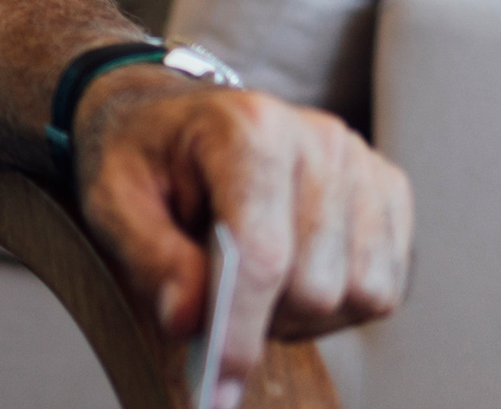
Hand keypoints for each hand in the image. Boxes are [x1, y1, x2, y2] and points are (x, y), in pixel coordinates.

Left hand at [76, 73, 412, 403]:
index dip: (240, 328)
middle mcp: (319, 138)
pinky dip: (338, 304)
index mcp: (247, 127)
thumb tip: (188, 320)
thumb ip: (150, 259)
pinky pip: (383, 289)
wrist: (175, 119)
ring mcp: (361, 163)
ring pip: (358, 295)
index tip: (219, 383)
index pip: (261, 254)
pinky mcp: (388, 192)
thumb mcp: (112, 200)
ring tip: (252, 282)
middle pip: (313, 285)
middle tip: (215, 300)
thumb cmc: (144, 157)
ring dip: (301, 314)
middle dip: (260, 318)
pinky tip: (291, 274)